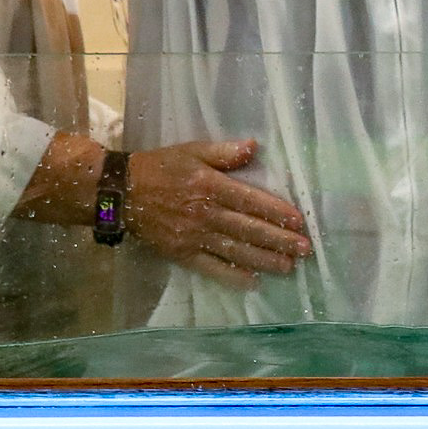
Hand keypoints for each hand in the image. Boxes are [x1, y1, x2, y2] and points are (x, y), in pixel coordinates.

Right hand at [123, 138, 312, 291]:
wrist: (122, 193)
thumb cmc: (160, 167)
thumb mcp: (192, 151)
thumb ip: (223, 152)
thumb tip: (253, 146)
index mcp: (210, 186)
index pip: (251, 201)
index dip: (276, 212)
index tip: (299, 221)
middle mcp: (206, 214)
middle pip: (248, 229)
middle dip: (279, 240)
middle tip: (305, 249)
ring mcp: (194, 237)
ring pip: (235, 250)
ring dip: (264, 260)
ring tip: (288, 267)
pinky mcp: (182, 254)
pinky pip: (211, 268)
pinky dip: (232, 276)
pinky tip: (253, 281)